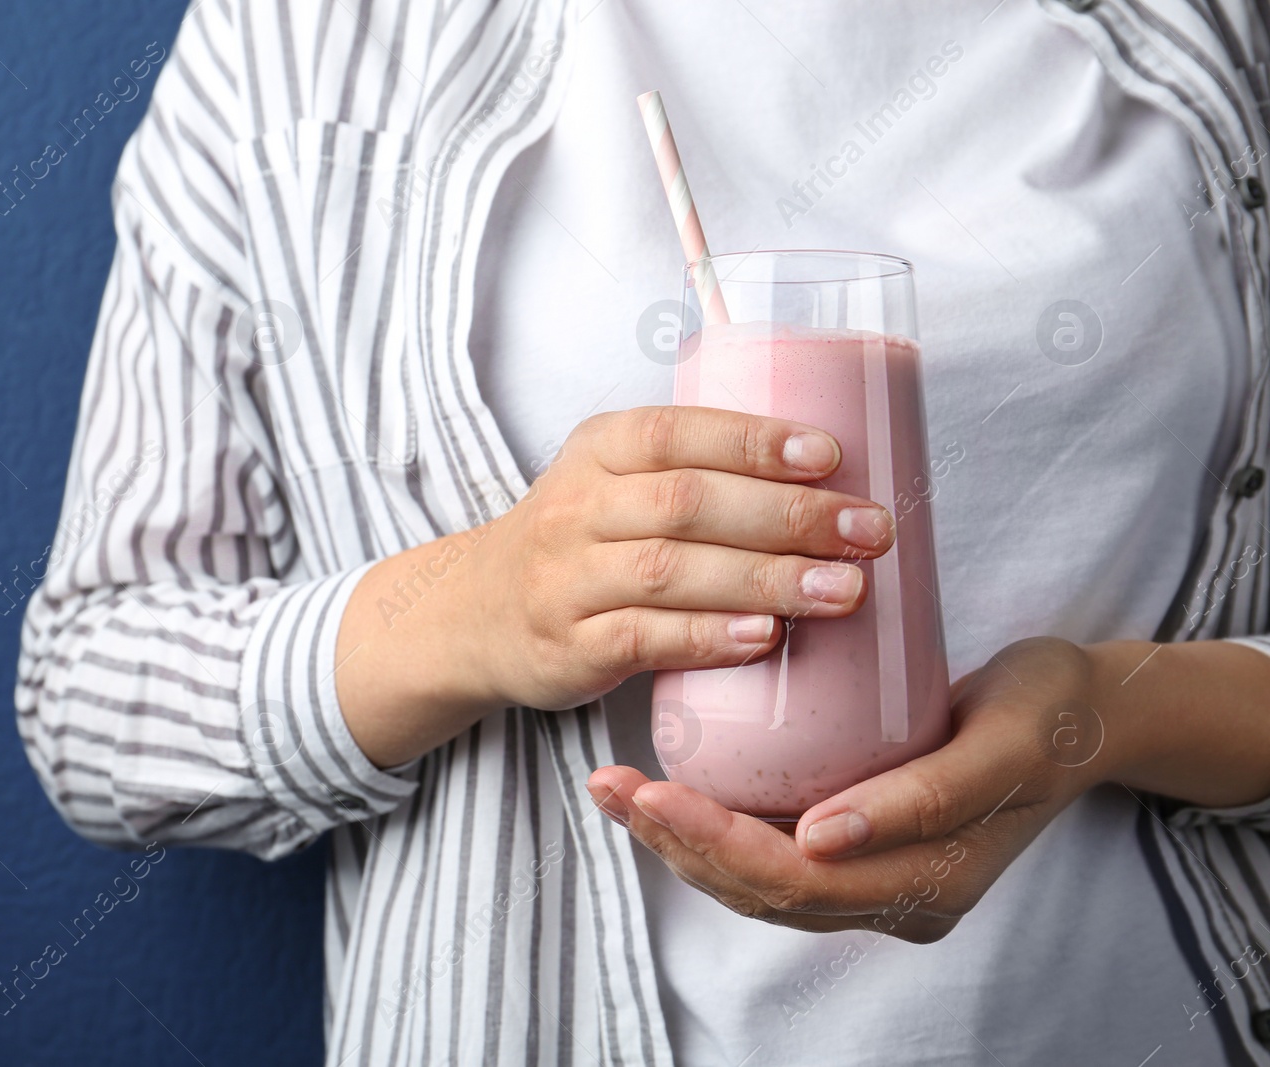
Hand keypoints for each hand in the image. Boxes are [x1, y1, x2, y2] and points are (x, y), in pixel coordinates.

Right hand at [463, 405, 893, 711]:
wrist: (476, 613)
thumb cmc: (580, 540)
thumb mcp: (613, 480)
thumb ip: (696, 471)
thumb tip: (833, 481)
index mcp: (598, 450)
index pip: (675, 432)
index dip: (752, 441)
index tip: (829, 456)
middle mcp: (577, 508)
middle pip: (687, 503)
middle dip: (788, 517)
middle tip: (868, 532)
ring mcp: (568, 580)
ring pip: (672, 571)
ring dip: (766, 580)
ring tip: (843, 590)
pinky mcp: (571, 647)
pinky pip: (644, 638)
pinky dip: (709, 637)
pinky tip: (765, 637)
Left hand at [587, 636, 1105, 941]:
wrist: (1087, 713)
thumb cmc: (1048, 714)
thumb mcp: (1002, 744)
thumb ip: (922, 799)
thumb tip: (818, 840)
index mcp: (927, 888)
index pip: (794, 883)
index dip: (714, 843)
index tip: (651, 792)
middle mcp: (891, 897)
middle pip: (759, 889)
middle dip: (674, 841)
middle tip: (609, 784)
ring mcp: (873, 876)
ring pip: (753, 878)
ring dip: (678, 837)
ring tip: (613, 787)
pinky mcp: (858, 844)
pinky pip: (768, 848)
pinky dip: (709, 823)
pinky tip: (660, 786)